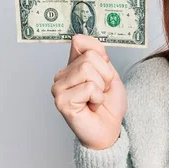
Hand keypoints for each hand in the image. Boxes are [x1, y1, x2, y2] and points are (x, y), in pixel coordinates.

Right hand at [51, 34, 127, 149]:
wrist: (109, 129)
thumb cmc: (109, 104)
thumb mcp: (109, 73)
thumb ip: (97, 54)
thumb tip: (79, 37)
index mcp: (72, 65)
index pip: (80, 41)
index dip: (99, 54)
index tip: (104, 69)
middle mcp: (62, 75)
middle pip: (90, 57)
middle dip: (105, 75)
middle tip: (101, 91)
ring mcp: (59, 88)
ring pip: (88, 70)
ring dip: (101, 87)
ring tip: (96, 98)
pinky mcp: (61, 101)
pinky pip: (88, 87)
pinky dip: (97, 97)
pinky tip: (91, 106)